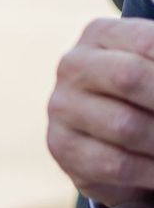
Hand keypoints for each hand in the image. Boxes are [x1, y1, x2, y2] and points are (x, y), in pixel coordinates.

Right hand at [48, 18, 153, 207]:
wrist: (109, 141)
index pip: (148, 42)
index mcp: (100, 34)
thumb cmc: (147, 98)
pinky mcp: (63, 146)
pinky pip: (118, 164)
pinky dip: (152, 173)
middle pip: (129, 77)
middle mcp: (74, 65)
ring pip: (125, 126)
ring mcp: (63, 106)